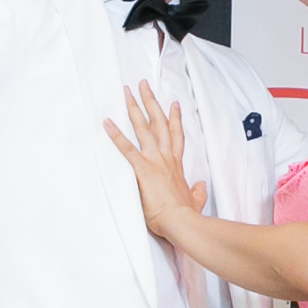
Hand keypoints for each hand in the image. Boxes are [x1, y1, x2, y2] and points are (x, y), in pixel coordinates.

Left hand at [105, 81, 206, 238]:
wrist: (182, 222)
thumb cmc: (186, 214)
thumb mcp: (195, 201)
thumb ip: (198, 192)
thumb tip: (200, 186)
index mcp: (176, 165)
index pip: (176, 136)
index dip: (175, 119)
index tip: (173, 105)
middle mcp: (166, 157)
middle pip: (159, 123)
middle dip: (151, 102)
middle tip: (143, 85)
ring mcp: (155, 161)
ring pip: (144, 127)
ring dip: (134, 108)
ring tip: (126, 92)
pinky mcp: (143, 169)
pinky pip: (126, 148)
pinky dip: (115, 135)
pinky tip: (106, 122)